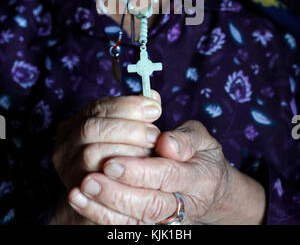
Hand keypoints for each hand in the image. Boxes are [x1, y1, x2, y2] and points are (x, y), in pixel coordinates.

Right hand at [50, 91, 161, 224]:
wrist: (104, 201)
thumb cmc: (121, 159)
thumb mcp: (127, 132)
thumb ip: (138, 114)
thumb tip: (153, 98)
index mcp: (76, 123)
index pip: (98, 107)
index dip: (128, 106)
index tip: (154, 109)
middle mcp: (65, 143)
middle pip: (91, 128)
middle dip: (128, 129)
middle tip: (154, 135)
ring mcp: (67, 168)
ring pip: (92, 154)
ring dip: (127, 151)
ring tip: (149, 153)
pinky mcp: (76, 193)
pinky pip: (98, 182)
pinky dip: (123, 175)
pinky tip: (141, 173)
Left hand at [67, 120, 265, 224]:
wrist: (209, 186)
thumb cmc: (200, 154)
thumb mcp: (202, 139)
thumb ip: (186, 139)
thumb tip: (165, 143)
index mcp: (200, 178)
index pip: (168, 176)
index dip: (139, 171)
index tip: (112, 162)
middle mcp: (184, 204)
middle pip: (150, 206)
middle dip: (117, 194)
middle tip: (90, 179)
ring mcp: (167, 219)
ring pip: (134, 221)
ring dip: (103, 207)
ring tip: (79, 190)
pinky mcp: (150, 224)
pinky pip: (125, 226)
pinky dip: (100, 214)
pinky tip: (80, 199)